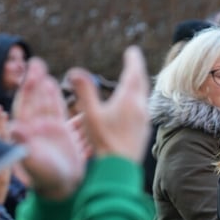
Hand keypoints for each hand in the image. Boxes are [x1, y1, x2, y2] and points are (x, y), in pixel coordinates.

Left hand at [9, 58, 84, 199]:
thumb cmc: (46, 179)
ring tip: (46, 73)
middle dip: (34, 82)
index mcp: (27, 133)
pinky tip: (63, 89)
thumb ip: (24, 144)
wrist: (63, 189)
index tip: (28, 73)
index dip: (25, 89)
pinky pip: (61, 113)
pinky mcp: (62, 135)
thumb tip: (14, 127)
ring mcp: (49, 131)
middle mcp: (36, 129)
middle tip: (37, 62)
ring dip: (47, 89)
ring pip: (48, 104)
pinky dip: (61, 101)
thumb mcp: (34, 162)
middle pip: (35, 100)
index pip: (24, 105)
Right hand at [66, 46, 150, 161]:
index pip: (133, 73)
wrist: (120, 170)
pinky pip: (142, 109)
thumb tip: (75, 71)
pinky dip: (137, 100)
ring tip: (133, 80)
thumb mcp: (91, 116)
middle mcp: (140, 108)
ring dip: (138, 86)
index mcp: (129, 100)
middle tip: (133, 60)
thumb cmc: (104, 142)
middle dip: (136, 70)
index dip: (133, 60)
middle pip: (141, 83)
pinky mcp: (143, 132)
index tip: (132, 50)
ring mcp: (144, 121)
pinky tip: (133, 106)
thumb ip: (84, 92)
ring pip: (143, 97)